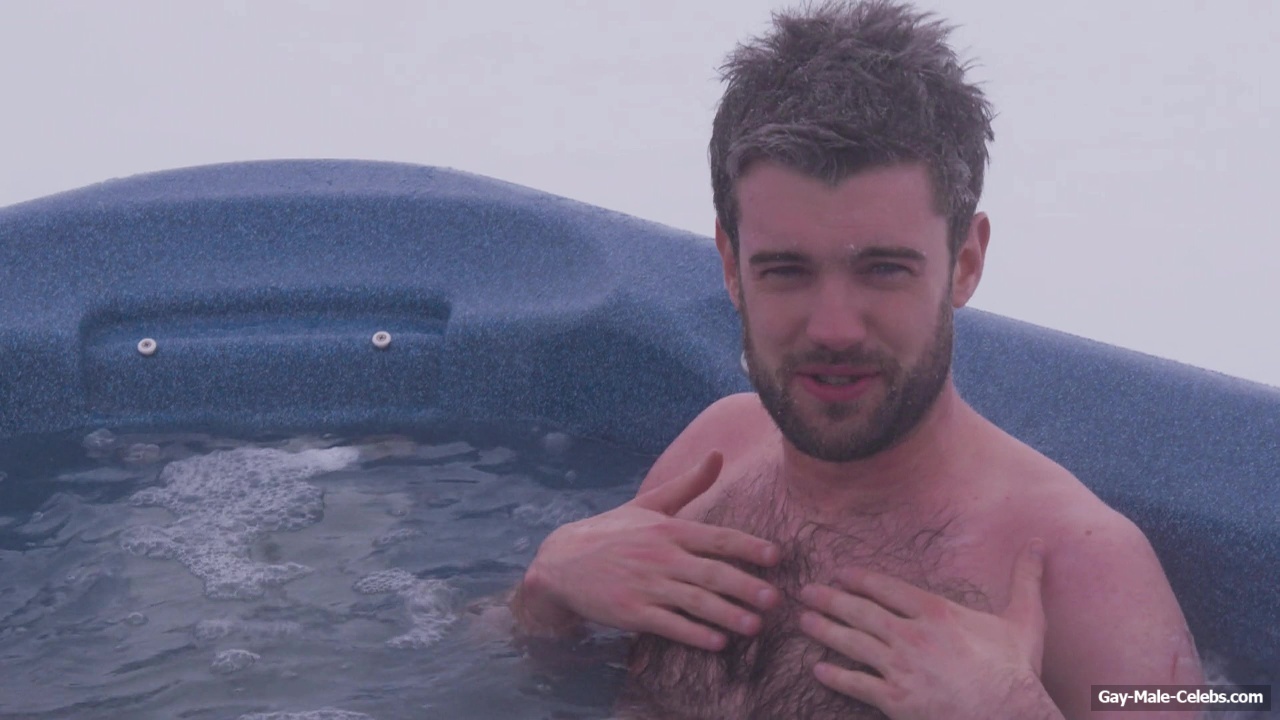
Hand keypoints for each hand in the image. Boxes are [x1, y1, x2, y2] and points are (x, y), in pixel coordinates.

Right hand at [513, 451, 780, 649]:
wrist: (561, 561)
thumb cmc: (613, 531)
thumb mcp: (649, 504)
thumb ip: (688, 484)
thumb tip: (718, 454)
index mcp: (668, 529)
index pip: (717, 537)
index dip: (748, 547)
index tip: (777, 557)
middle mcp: (660, 556)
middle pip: (710, 572)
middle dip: (745, 586)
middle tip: (776, 599)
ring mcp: (644, 585)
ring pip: (693, 602)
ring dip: (726, 615)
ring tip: (755, 626)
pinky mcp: (630, 612)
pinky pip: (668, 625)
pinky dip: (693, 634)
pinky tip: (717, 642)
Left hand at [798, 539, 1050, 719]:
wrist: (1008, 715)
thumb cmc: (1016, 669)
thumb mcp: (1024, 619)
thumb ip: (1025, 579)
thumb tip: (1040, 545)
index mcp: (935, 611)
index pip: (885, 587)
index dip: (858, 579)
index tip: (840, 574)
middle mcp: (911, 635)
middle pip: (859, 611)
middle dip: (829, 600)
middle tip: (806, 593)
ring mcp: (899, 667)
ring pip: (851, 643)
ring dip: (823, 631)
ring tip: (803, 623)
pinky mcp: (894, 700)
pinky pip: (855, 684)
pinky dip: (834, 675)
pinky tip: (818, 669)